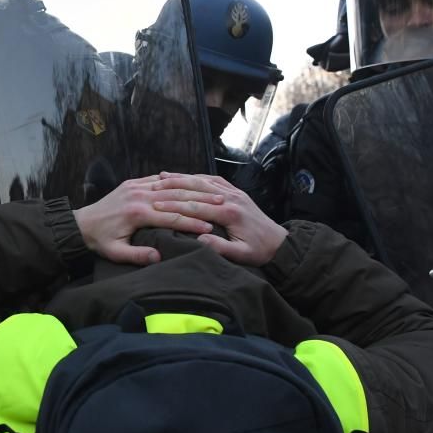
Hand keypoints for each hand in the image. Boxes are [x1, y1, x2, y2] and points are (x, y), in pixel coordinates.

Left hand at [72, 175, 218, 265]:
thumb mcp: (115, 253)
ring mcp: (136, 186)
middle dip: (199, 202)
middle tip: (221, 205)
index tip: (210, 228)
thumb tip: (159, 256)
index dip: (192, 223)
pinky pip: (158, 179)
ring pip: (170, 186)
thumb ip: (137, 255)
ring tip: (212, 193)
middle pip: (176, 197)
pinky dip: (175, 182)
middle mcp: (139, 195)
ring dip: (192, 189)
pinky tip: (191, 184)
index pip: (171, 217)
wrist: (80, 223)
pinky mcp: (133, 183)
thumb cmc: (99, 241)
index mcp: (137, 213)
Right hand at [151, 172, 287, 266]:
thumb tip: (199, 240)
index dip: (174, 206)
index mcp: (230, 213)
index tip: (156, 206)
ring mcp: (234, 192)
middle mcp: (231, 197)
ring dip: (182, 178)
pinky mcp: (236, 191)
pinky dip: (196, 177)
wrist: (280, 243)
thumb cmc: (259, 252)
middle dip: (173, 187)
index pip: (196, 206)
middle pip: (196, 187)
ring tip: (162, 177)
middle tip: (152, 186)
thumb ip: (220, 247)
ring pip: (203, 180)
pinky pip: (213, 179)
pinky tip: (184, 177)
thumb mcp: (241, 255)